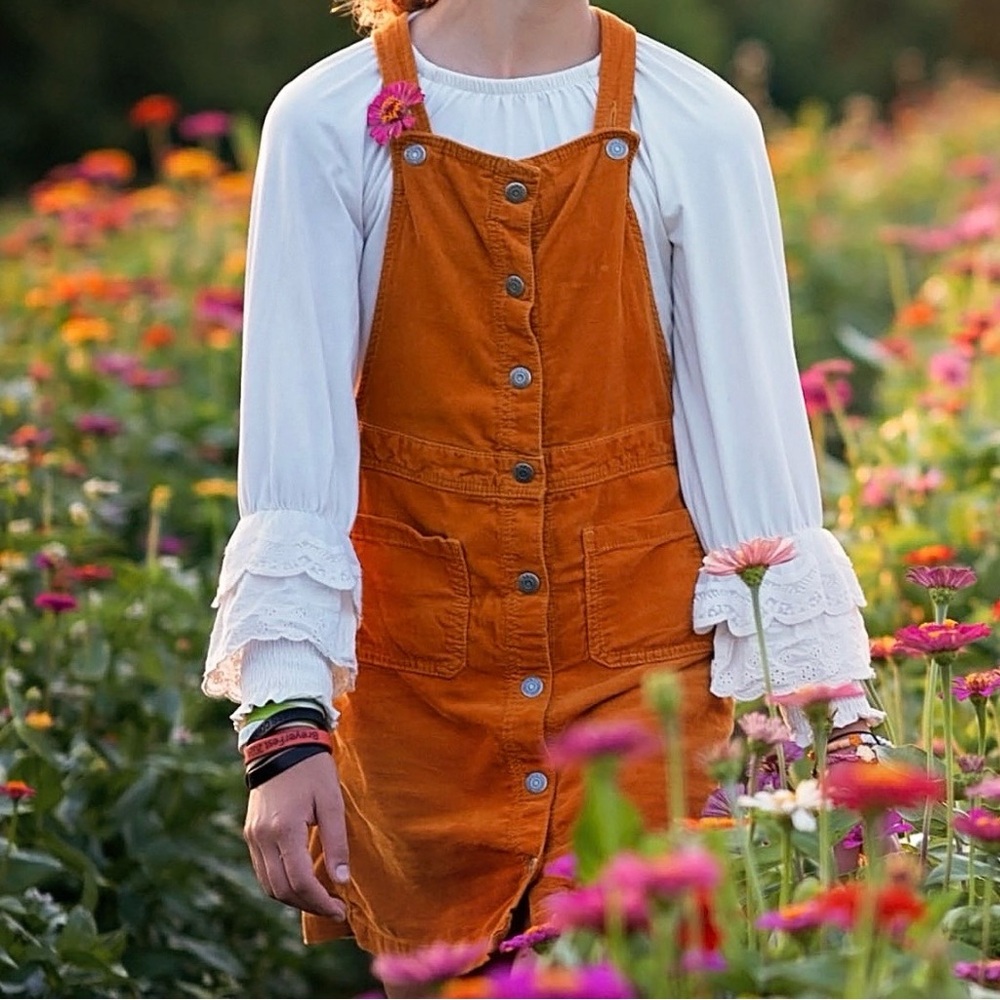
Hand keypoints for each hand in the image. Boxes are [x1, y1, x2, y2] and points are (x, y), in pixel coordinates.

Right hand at [244, 751, 349, 918]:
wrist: (281, 743)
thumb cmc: (312, 769)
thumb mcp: (332, 801)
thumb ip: (336, 842)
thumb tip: (342, 880)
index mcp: (285, 829)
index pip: (300, 882)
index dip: (321, 902)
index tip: (341, 909)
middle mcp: (263, 838)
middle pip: (282, 890)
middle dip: (309, 905)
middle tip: (334, 908)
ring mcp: (252, 836)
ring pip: (269, 885)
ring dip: (293, 898)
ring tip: (320, 898)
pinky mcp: (250, 833)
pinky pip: (262, 870)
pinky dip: (281, 883)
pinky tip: (301, 881)